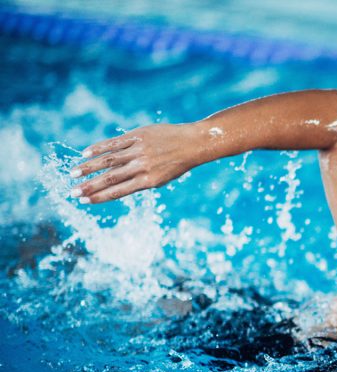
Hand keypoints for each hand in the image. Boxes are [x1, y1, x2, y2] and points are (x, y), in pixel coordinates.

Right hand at [70, 123, 205, 203]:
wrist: (193, 143)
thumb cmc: (177, 163)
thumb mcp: (162, 178)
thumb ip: (141, 181)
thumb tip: (117, 184)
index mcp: (149, 181)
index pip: (119, 191)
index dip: (100, 196)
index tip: (85, 200)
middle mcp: (142, 166)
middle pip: (110, 178)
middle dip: (90, 186)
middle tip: (72, 192)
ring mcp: (139, 150)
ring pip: (109, 160)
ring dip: (89, 167)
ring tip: (74, 173)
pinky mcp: (138, 136)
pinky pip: (115, 143)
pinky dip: (99, 148)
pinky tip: (86, 153)